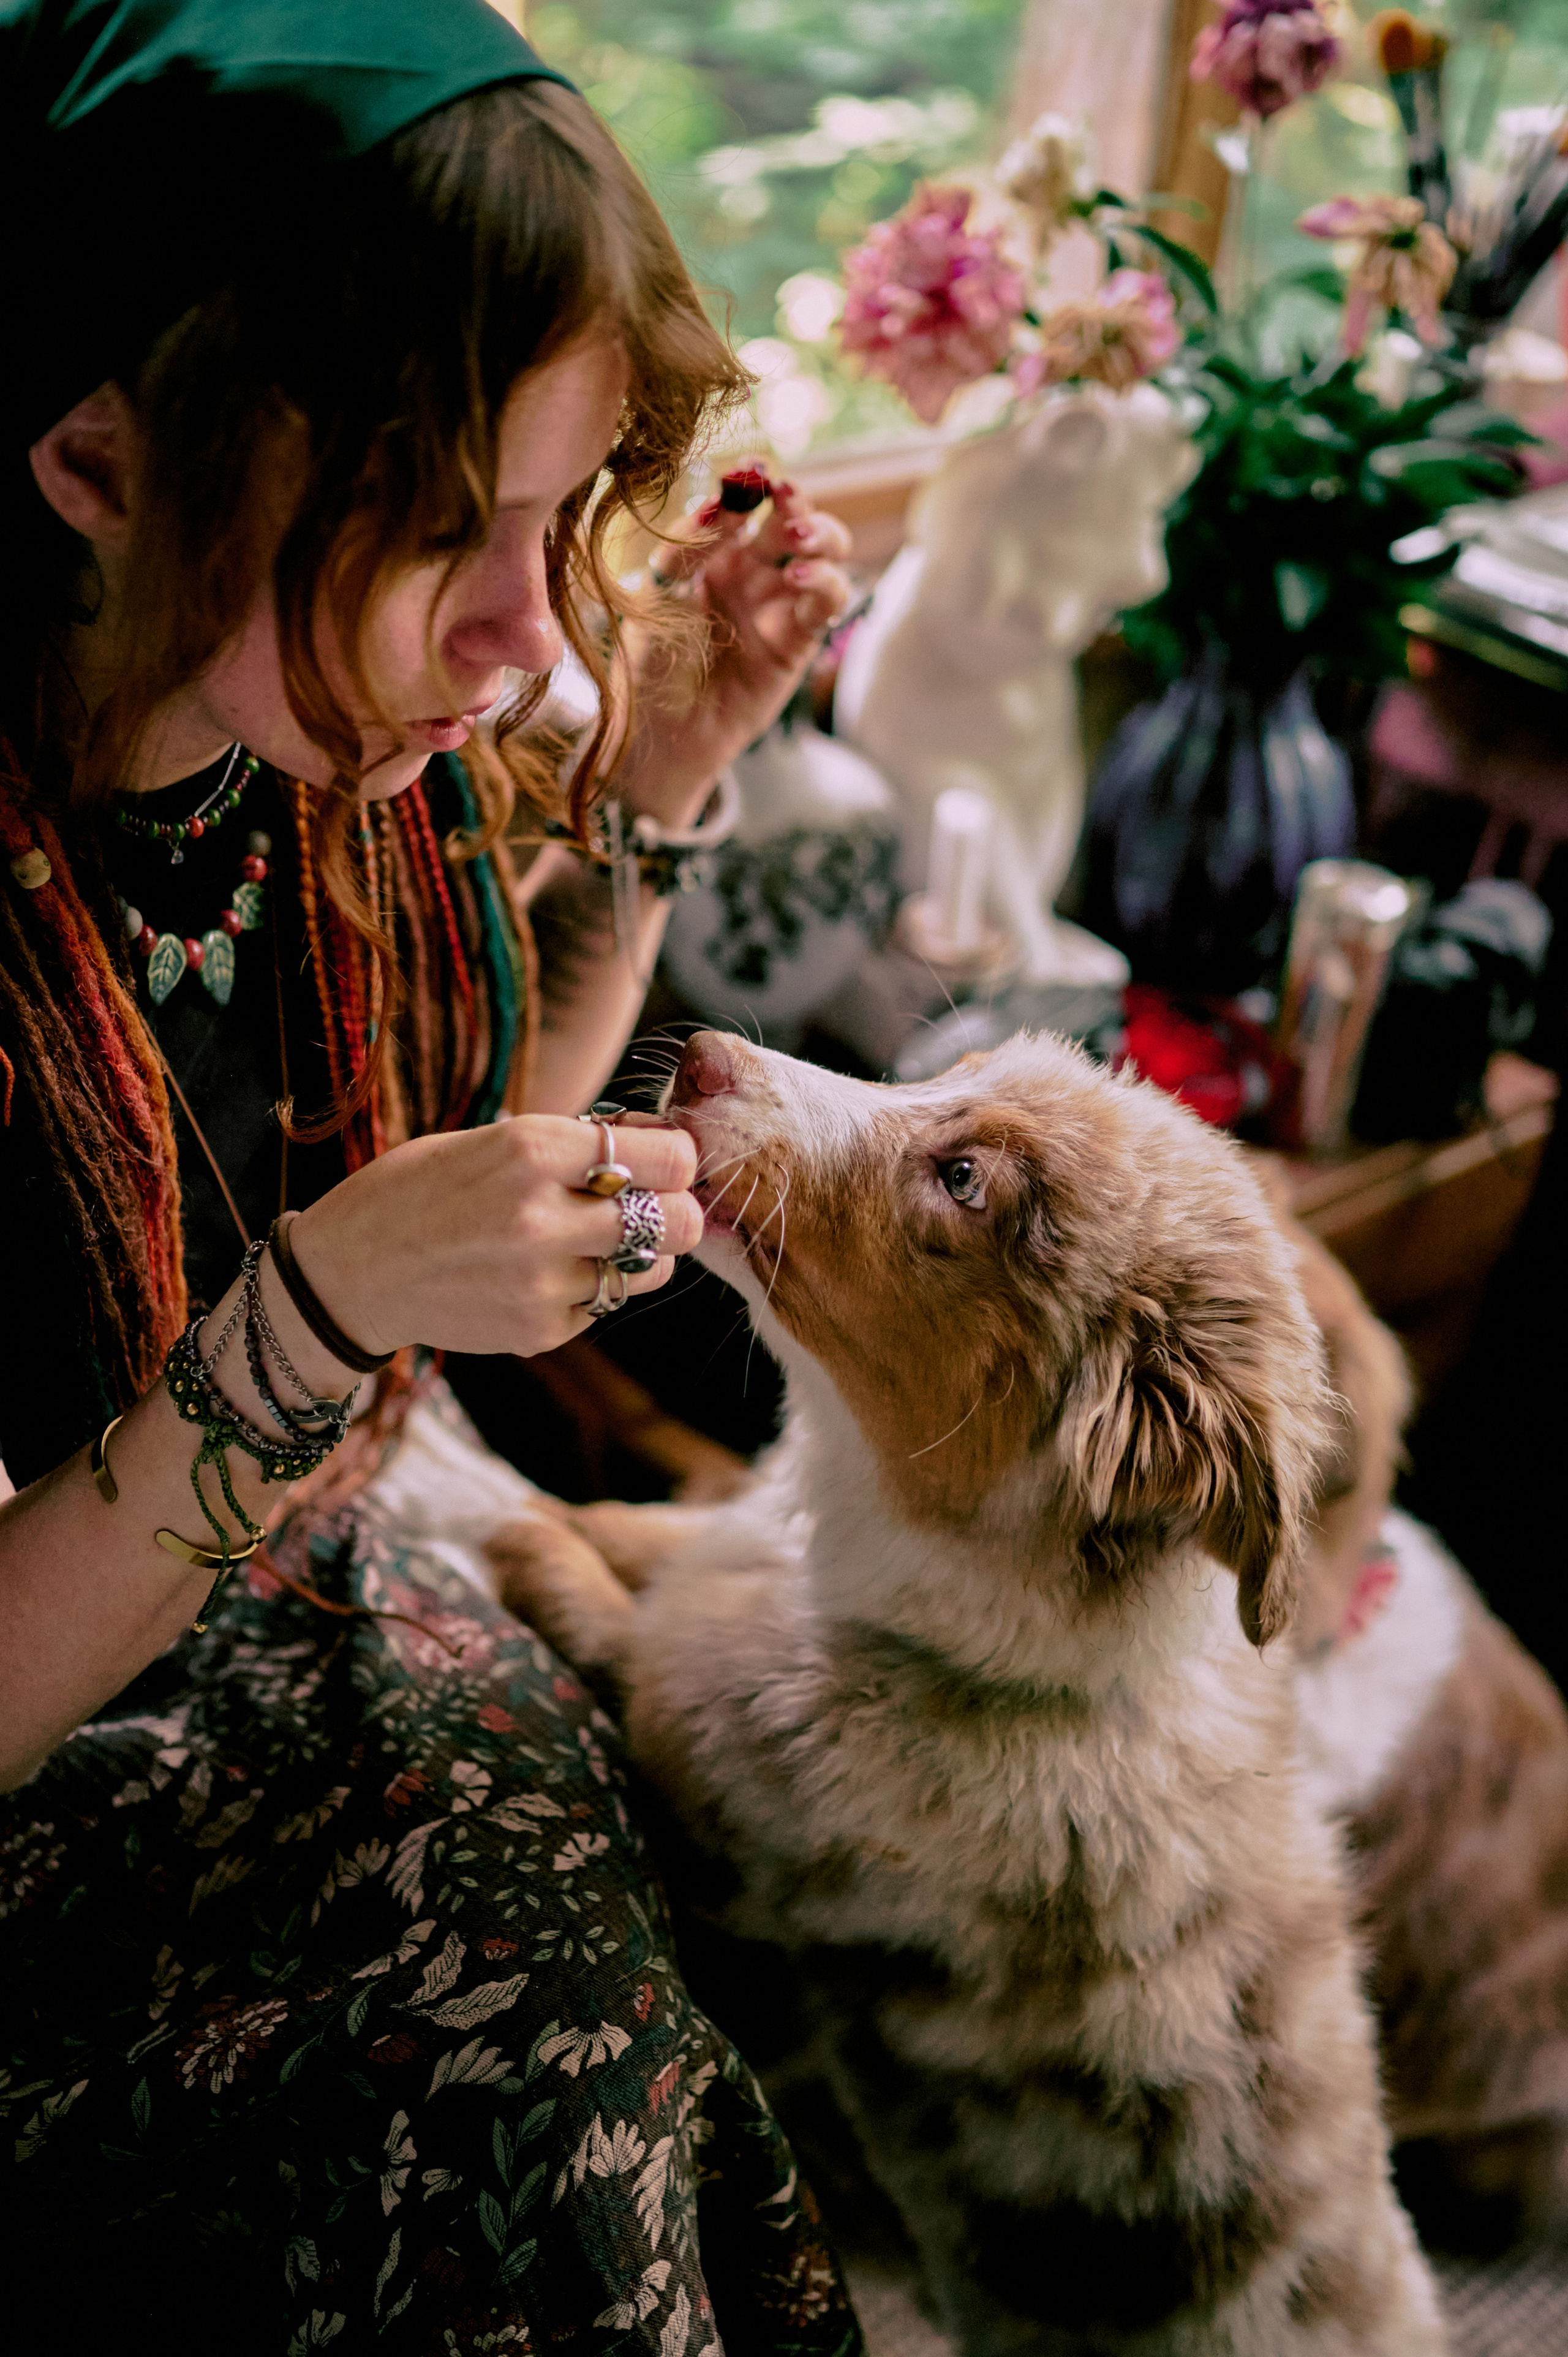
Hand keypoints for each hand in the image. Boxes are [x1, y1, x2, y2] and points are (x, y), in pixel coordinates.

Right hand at [285, 1117, 701, 1366]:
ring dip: (634, 1252)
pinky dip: (588, 1288)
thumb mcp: (493, 1140)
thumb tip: (660, 1142)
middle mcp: (543, 1218)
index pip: (669, 1158)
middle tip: (651, 1204)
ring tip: (586, 1238)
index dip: (678, 1158)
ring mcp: (543, 1282)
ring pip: (650, 1269)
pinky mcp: (539, 1330)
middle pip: (680, 1222)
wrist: (351, 1273)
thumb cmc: (422, 1190)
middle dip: (677, 1209)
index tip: (663, 1159)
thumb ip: (573, 1144)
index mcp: (531, 1150)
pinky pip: (602, 1304)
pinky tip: (541, 1272)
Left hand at [614, 472, 852, 826]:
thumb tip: (718, 500)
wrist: (657, 734)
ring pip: (826, 552)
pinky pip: (828, 603)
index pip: (746, 504)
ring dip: (821, 535)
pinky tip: (800, 577)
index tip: (751, 468)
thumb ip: (687, 548)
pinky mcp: (799, 642)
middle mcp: (754, 572)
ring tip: (797, 541)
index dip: (753, 483)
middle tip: (784, 493)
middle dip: (797, 502)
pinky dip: (824, 582)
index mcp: (716, 553)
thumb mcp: (657, 594)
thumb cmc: (649, 664)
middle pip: (795, 519)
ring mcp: (780, 604)